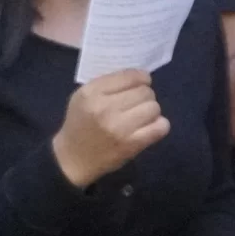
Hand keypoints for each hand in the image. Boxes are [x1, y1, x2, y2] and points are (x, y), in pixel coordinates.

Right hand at [52, 69, 169, 187]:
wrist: (73, 159)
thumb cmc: (79, 124)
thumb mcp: (83, 97)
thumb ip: (107, 84)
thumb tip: (140, 77)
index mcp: (92, 93)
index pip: (130, 76)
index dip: (142, 78)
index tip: (141, 83)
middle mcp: (105, 108)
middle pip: (145, 92)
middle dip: (145, 96)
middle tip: (137, 104)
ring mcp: (120, 128)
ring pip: (154, 108)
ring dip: (151, 111)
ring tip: (141, 116)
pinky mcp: (132, 145)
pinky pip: (161, 127)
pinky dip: (160, 125)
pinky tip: (149, 127)